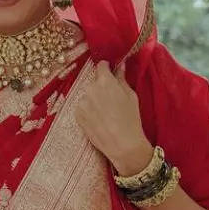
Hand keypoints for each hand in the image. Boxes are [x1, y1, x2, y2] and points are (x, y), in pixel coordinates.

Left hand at [76, 61, 152, 177]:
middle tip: (110, 99)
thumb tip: (120, 65)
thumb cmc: (130, 119)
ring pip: (87, 95)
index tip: (109, 73)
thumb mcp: (130, 95)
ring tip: (105, 113)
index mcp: (105, 80)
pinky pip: (83, 107)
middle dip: (101, 86)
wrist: (122, 144)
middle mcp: (90, 88)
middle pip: (94, 81)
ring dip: (93, 99)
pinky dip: (88, 111)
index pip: (101, 66)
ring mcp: (82, 102)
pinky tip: (98, 119)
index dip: (106, 68)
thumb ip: (122, 78)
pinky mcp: (77, 114)